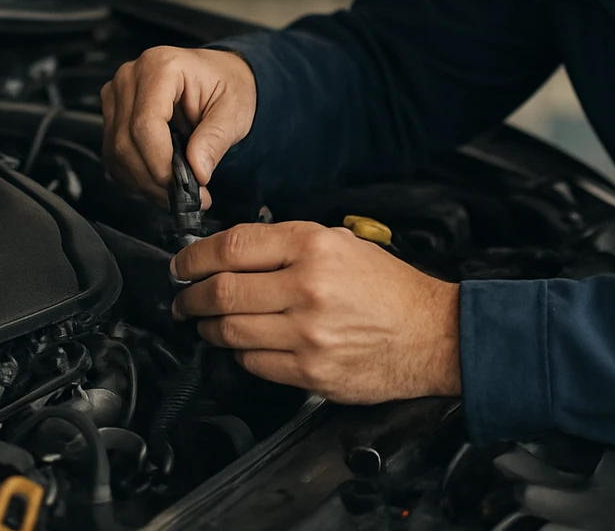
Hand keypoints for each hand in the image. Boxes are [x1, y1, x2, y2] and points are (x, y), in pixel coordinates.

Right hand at [99, 47, 256, 207]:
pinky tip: (158, 182)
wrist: (219, 76)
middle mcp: (131, 77)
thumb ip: (215, 139)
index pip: (145, 124)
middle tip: (184, 196)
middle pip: (126, 141)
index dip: (159, 162)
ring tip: (174, 192)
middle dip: (153, 178)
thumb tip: (197, 170)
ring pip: (116, 151)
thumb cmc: (226, 84)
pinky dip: (134, 176)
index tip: (182, 185)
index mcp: (161, 67)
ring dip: (143, 182)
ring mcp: (118, 95)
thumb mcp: (234, 110)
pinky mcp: (113, 114)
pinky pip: (113, 154)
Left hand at [170, 221, 461, 403]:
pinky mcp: (310, 371)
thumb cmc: (390, 289)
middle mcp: (307, 287)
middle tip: (182, 297)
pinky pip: (253, 363)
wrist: (432, 334)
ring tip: (203, 322)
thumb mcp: (343, 244)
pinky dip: (238, 353)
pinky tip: (240, 345)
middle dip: (190, 295)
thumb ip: (290, 245)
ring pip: (230, 330)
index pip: (232, 247)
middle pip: (222, 291)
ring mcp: (307, 333)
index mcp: (314, 247)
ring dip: (207, 327)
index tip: (182, 263)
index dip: (194, 256)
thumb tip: (235, 253)